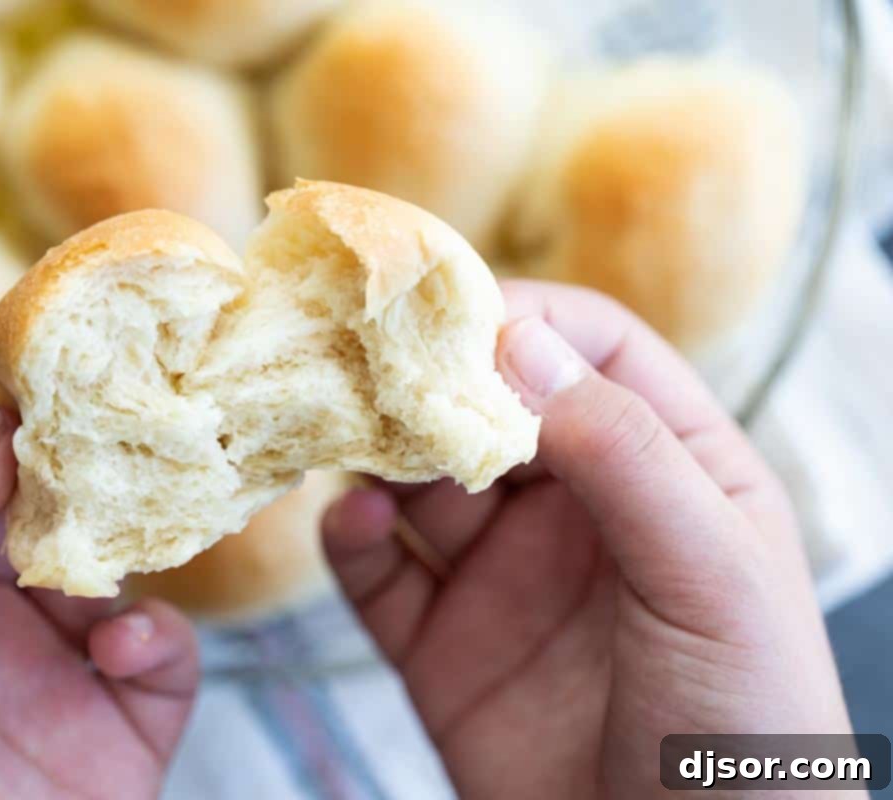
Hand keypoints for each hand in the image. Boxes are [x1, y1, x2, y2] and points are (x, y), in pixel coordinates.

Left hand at [0, 358, 197, 799]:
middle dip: (47, 452)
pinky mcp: (117, 711)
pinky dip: (155, 635)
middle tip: (84, 436)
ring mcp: (42, 655)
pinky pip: (159, 642)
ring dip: (112, 540)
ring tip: (104, 562)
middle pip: (3, 478)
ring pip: (97, 548)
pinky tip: (124, 652)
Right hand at [323, 281, 850, 797]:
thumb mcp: (710, 575)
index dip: (520, 320)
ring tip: (343, 432)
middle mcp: (578, 508)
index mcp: (668, 469)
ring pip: (422, 479)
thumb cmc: (745, 730)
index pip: (589, 351)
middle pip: (488, 405)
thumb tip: (520, 339)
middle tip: (367, 363)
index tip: (447, 315)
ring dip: (378, 448)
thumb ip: (623, 452)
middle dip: (429, 380)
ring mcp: (505, 574)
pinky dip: (352, 538)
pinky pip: (381, 572)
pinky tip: (352, 522)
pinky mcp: (443, 644)